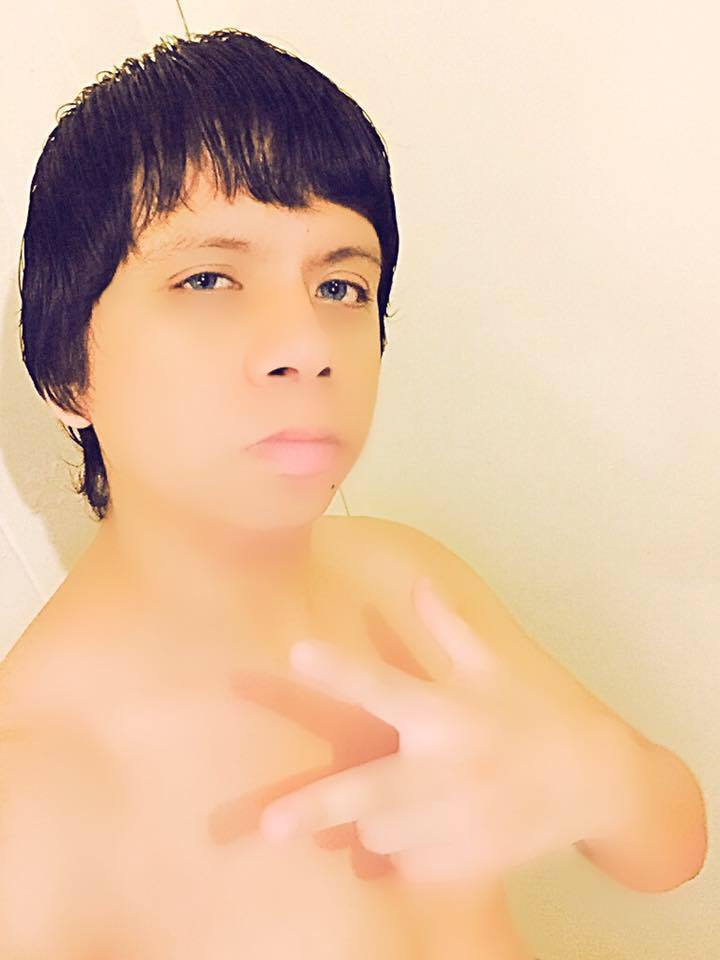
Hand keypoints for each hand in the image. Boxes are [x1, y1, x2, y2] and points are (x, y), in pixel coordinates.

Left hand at [257, 575, 633, 885]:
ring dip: (373, 820)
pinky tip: (430, 830)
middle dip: (314, 809)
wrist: (594, 779)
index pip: (381, 686)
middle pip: (366, 792)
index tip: (296, 652)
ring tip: (403, 797)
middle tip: (269, 825)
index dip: (338, 670)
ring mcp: (456, 822)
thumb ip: (449, 627)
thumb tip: (420, 582)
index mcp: (444, 712)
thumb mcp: (493, 665)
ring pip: (380, 833)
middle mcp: (445, 769)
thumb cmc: (535, 713)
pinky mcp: (467, 862)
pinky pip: (410, 866)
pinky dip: (407, 853)